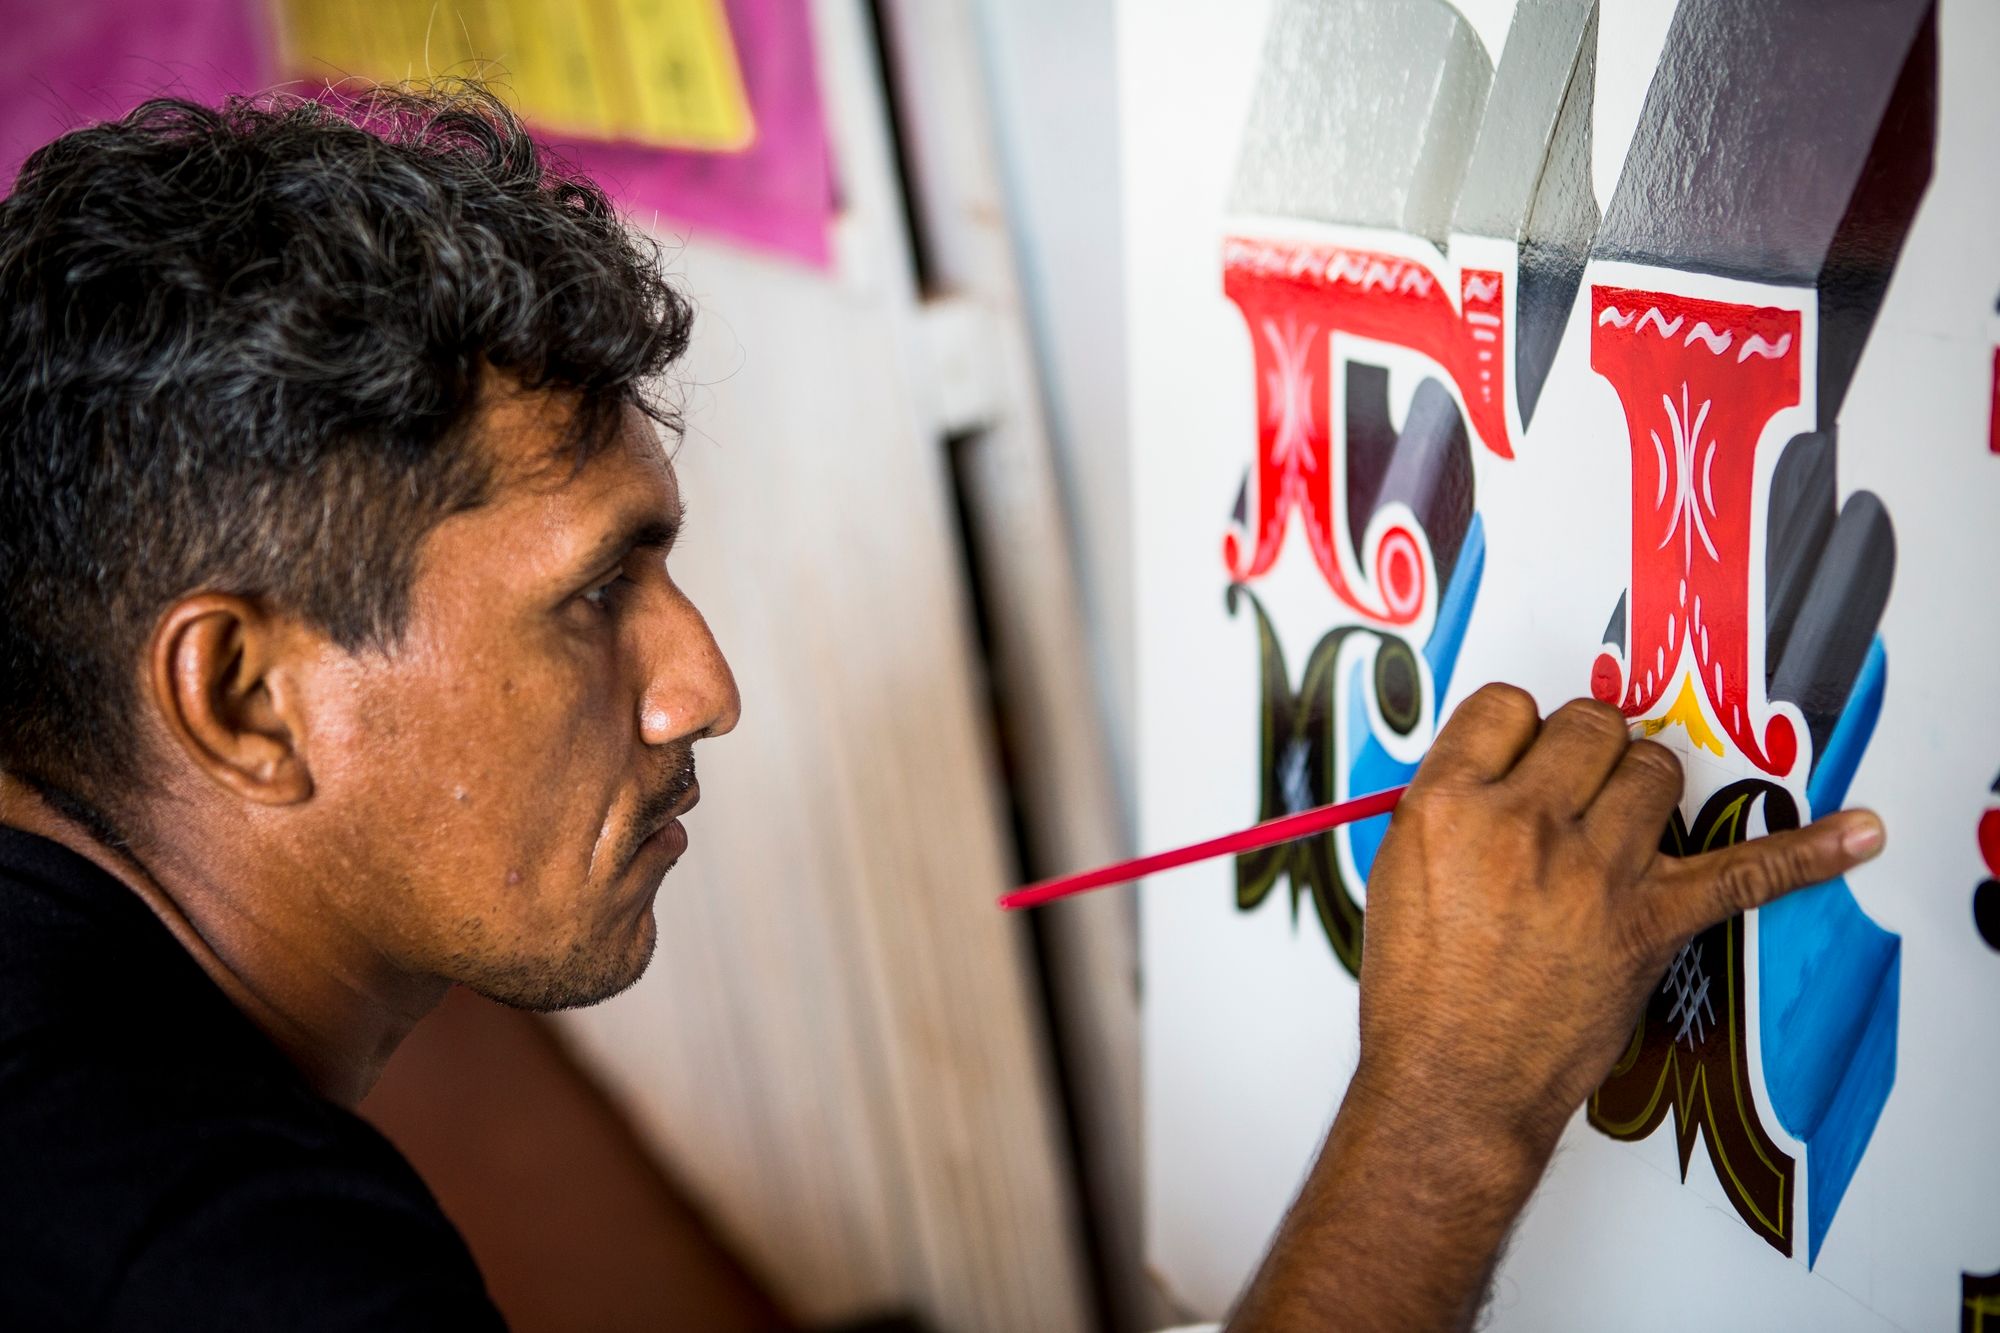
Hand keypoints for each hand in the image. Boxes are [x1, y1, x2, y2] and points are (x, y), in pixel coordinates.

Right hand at [1225, 684, 1884, 1332]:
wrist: (1456, 1083)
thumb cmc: (1420, 993)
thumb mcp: (1396, 872)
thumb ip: (1451, 809)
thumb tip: (1502, 777)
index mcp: (1447, 805)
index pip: (1504, 706)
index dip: (1517, 732)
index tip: (1523, 757)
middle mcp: (1524, 823)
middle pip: (1590, 726)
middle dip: (1585, 752)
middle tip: (1573, 795)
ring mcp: (1596, 869)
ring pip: (1655, 768)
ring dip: (1641, 787)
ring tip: (1620, 828)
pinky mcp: (1653, 919)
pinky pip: (1745, 870)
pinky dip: (1807, 853)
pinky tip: (1856, 835)